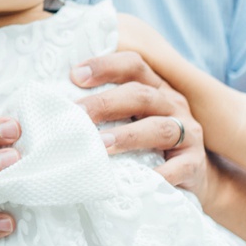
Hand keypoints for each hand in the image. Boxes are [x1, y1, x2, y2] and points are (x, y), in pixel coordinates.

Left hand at [72, 53, 211, 201]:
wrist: (190, 178)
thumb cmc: (147, 145)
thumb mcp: (130, 121)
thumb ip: (102, 112)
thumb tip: (52, 111)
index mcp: (154, 88)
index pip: (133, 65)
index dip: (106, 66)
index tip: (74, 75)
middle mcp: (172, 104)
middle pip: (141, 95)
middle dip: (105, 103)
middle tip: (76, 115)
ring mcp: (187, 133)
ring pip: (160, 127)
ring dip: (128, 136)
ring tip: (100, 145)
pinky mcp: (194, 163)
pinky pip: (178, 167)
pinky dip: (159, 174)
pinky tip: (137, 180)